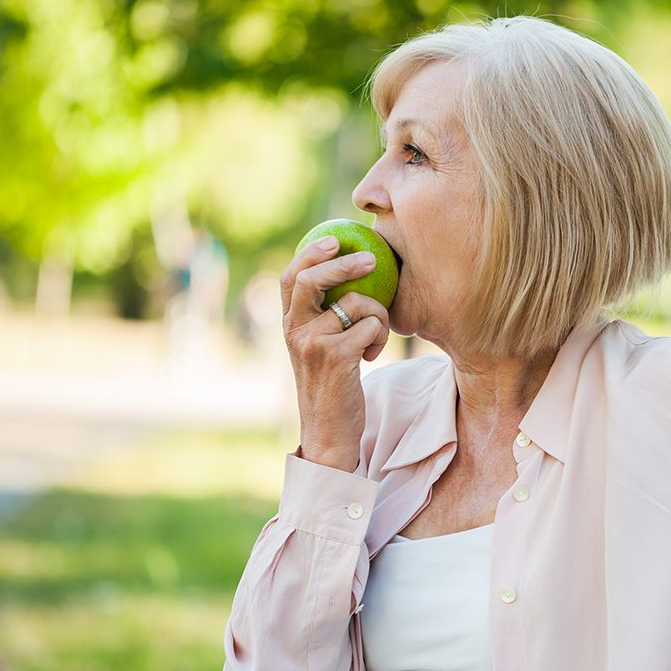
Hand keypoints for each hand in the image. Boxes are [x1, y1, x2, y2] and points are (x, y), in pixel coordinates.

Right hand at [280, 235, 390, 470]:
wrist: (329, 432)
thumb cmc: (332, 387)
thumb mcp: (319, 349)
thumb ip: (324, 318)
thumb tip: (351, 277)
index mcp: (289, 325)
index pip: (291, 277)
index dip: (311, 253)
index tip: (334, 239)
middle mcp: (294, 331)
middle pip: (313, 279)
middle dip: (344, 263)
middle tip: (372, 259)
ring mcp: (313, 343)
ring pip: (356, 303)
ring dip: (378, 315)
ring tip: (375, 337)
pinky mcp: (336, 357)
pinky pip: (371, 326)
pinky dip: (381, 337)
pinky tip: (373, 355)